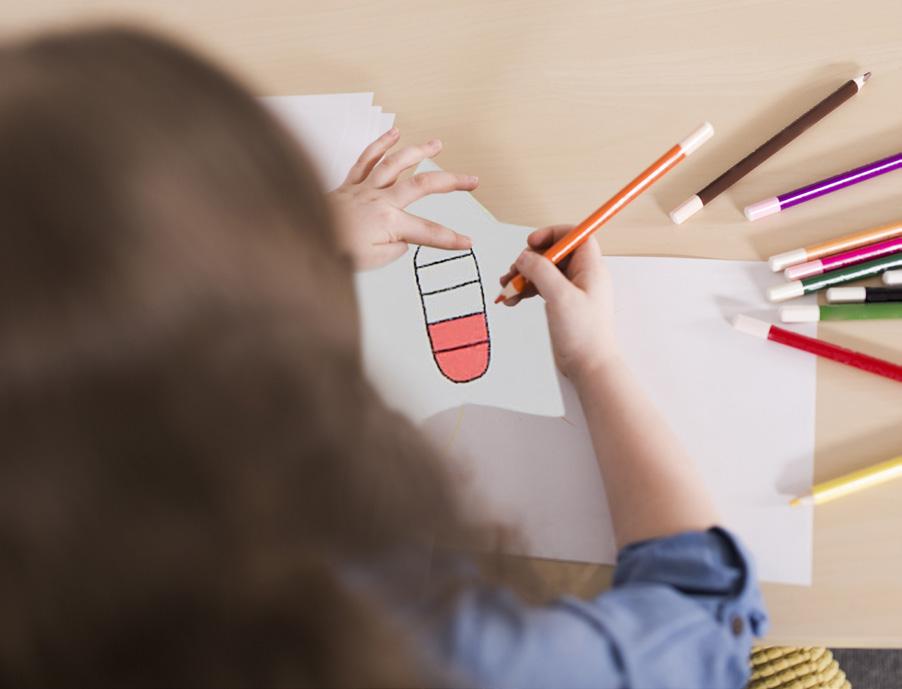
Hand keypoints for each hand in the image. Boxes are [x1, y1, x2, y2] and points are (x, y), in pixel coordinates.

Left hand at [328, 128, 478, 269]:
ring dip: (419, 151)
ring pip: (397, 163)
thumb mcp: (372, 261)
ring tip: (437, 144)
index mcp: (389, 223)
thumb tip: (402, 240)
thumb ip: (394, 249)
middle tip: (472, 180)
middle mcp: (380, 200)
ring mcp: (365, 188)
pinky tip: (395, 133)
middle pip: (422, 185)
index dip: (451, 238)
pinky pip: (367, 158)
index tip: (468, 242)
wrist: (301, 238)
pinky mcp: (350, 183)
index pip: (428, 232)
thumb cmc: (334, 251)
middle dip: (451, 182)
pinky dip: (381, 143)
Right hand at [499, 226, 618, 378]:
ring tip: (507, 288)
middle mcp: (583, 276)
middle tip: (514, 271)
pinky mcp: (562, 304)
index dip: (552, 233)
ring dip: (524, 276)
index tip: (532, 242)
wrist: (590, 366)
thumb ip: (541, 271)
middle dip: (530, 260)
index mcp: (590, 268)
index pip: (575, 235)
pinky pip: (541, 287)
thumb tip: (525, 257)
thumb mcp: (560, 296)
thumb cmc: (585, 335)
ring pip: (544, 271)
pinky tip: (513, 299)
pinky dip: (526, 290)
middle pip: (554, 253)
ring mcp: (572, 290)